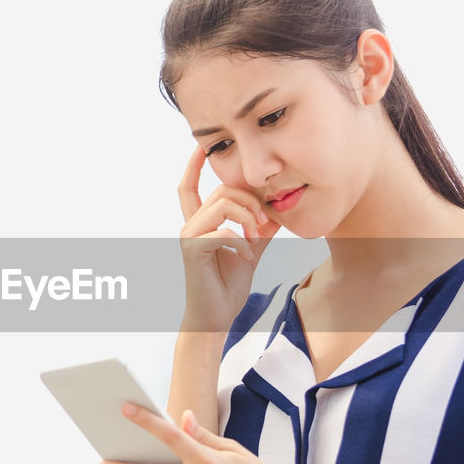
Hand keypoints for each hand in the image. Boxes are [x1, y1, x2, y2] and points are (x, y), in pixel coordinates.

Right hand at [177, 144, 280, 331]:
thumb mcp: (250, 249)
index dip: (193, 164)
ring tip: (256, 240)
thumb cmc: (228, 285)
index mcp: (200, 223)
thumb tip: (275, 209)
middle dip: (251, 201)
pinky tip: (248, 257)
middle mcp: (190, 225)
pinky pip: (224, 230)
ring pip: (223, 204)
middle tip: (264, 224)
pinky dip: (243, 242)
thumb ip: (259, 228)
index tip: (202, 146)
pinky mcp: (192, 249)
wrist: (216, 317)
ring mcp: (188, 236)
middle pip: (223, 191)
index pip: (188, 186)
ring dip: (248, 219)